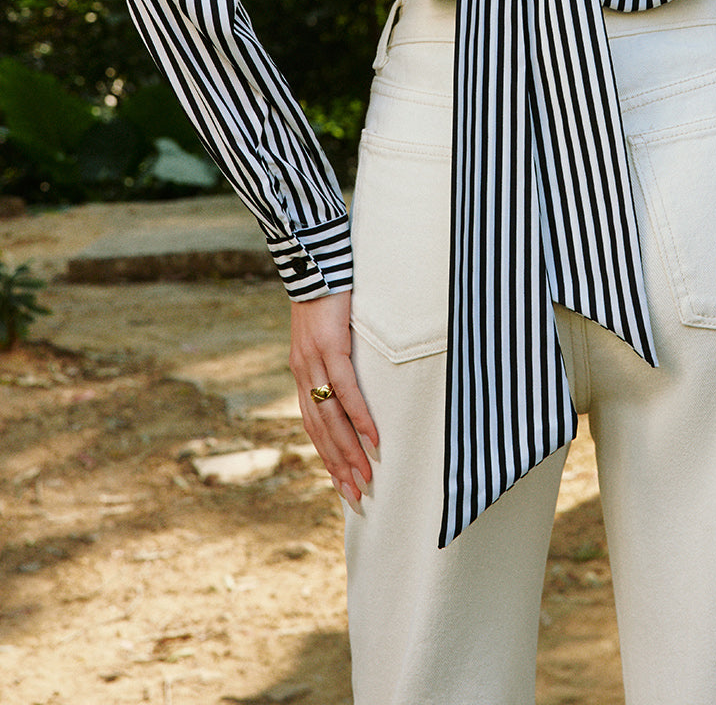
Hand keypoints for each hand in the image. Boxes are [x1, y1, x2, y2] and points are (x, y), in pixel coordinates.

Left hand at [290, 291, 379, 510]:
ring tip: (365, 476)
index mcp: (302, 372)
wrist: (314, 261)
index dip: (326, 456)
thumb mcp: (327, 332)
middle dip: (338, 465)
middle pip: (320, 431)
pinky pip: (346, 390)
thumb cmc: (326, 295)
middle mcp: (303, 372)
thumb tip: (352, 379)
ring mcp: (314, 361)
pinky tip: (373, 437)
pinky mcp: (330, 347)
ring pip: (331, 418)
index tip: (341, 483)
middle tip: (355, 495)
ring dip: (349, 450)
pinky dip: (360, 416)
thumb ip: (334, 356)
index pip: (313, 425)